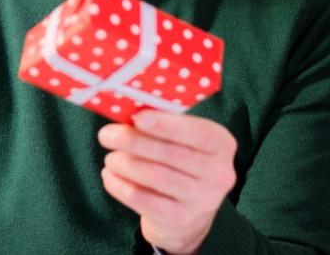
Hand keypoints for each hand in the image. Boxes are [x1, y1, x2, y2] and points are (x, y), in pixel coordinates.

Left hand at [97, 110, 237, 253]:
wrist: (187, 217)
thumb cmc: (180, 164)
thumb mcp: (184, 141)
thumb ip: (164, 124)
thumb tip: (127, 110)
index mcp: (222, 144)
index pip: (198, 132)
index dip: (166, 125)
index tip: (137, 118)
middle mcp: (219, 173)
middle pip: (170, 153)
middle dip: (133, 141)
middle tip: (107, 135)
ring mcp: (202, 200)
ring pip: (154, 176)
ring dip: (124, 163)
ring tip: (111, 158)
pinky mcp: (180, 220)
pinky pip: (143, 199)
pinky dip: (120, 185)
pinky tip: (110, 176)